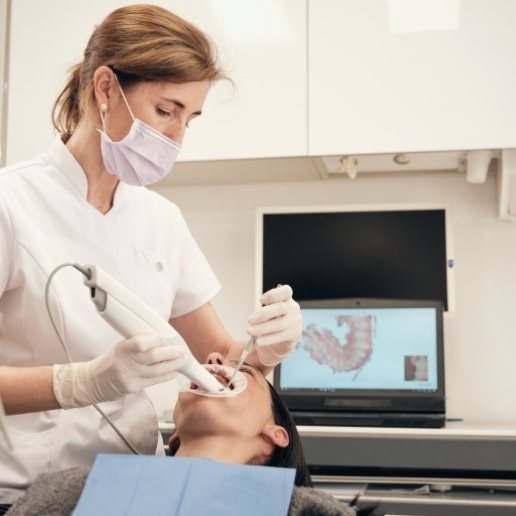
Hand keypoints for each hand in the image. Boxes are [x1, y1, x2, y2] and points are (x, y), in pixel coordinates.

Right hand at [53, 335, 185, 408]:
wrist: (92, 382)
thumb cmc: (110, 362)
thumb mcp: (121, 347)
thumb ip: (139, 345)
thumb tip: (163, 340)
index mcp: (122, 348)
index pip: (141, 343)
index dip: (156, 340)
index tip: (166, 338)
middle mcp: (125, 363)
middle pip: (152, 357)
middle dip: (170, 353)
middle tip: (181, 350)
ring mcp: (129, 377)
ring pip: (156, 371)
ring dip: (172, 365)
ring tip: (181, 361)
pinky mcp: (132, 388)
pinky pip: (153, 382)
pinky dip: (165, 376)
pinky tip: (173, 372)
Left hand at [248, 285, 301, 365]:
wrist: (276, 344)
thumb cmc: (269, 323)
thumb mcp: (265, 314)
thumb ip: (263, 311)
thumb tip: (255, 316)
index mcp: (286, 298)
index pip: (285, 291)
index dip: (273, 295)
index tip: (260, 300)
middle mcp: (293, 308)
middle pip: (281, 308)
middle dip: (263, 314)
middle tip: (249, 320)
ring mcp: (296, 321)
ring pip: (281, 324)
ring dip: (263, 328)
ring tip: (250, 331)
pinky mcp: (295, 334)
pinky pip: (281, 336)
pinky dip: (268, 339)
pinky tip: (258, 341)